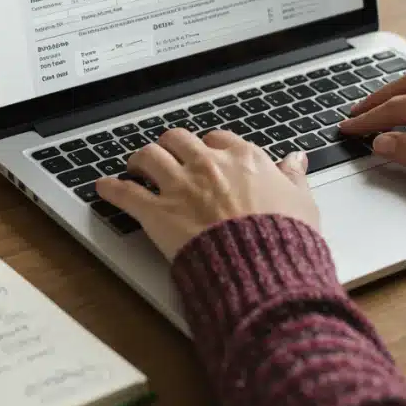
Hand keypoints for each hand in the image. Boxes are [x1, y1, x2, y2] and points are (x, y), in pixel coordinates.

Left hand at [95, 129, 319, 259]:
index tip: (206, 154)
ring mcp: (180, 186)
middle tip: (167, 155)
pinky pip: (126, 193)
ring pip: (148, 156)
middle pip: (178, 139)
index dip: (209, 146)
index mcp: (244, 159)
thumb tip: (296, 160)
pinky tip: (103, 187)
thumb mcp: (302, 202)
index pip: (219, 139)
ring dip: (139, 159)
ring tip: (134, 165)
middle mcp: (208, 165)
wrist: (260, 266)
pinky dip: (112, 189)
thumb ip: (294, 177)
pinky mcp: (158, 212)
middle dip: (170, 145)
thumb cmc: (283, 238)